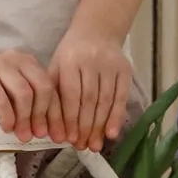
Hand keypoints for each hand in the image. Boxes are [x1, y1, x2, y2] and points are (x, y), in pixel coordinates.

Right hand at [0, 50, 66, 144]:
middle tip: (39, 134)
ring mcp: (0, 66)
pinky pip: (1, 100)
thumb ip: (32, 105)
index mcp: (30, 63)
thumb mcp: (15, 94)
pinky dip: (7, 117)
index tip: (58, 135)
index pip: (50, 87)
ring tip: (23, 135)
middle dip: (42, 115)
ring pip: (24, 93)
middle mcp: (18, 60)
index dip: (56, 114)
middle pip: (42, 87)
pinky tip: (7, 128)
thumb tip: (50, 130)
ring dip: (25, 119)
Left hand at [49, 28, 131, 151]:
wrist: (97, 31)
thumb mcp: (56, 68)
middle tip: (82, 147)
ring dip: (100, 126)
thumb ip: (54, 95)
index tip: (69, 139)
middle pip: (89, 100)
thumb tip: (53, 129)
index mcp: (69, 61)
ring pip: (105, 100)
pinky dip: (117, 116)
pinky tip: (112, 133)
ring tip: (95, 145)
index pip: (71, 95)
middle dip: (85, 126)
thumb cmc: (71, 55)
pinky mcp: (125, 70)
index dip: (71, 119)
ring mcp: (110, 65)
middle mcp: (91, 62)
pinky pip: (121, 97)